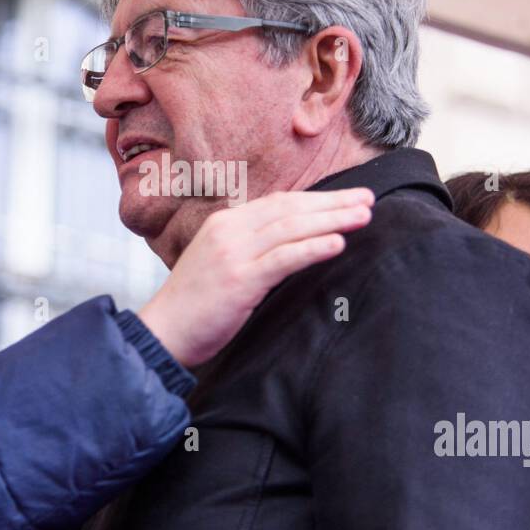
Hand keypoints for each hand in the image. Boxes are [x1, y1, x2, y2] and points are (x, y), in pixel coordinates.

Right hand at [139, 187, 374, 365]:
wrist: (162, 331)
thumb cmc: (194, 305)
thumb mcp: (221, 264)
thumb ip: (250, 249)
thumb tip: (290, 245)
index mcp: (225, 222)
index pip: (280, 202)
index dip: (317, 198)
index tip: (348, 198)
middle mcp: (230, 230)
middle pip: (290, 208)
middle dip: (333, 203)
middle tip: (367, 199)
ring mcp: (234, 252)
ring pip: (292, 227)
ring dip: (332, 220)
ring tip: (363, 216)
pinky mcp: (239, 279)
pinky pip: (284, 258)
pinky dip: (313, 247)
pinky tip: (338, 242)